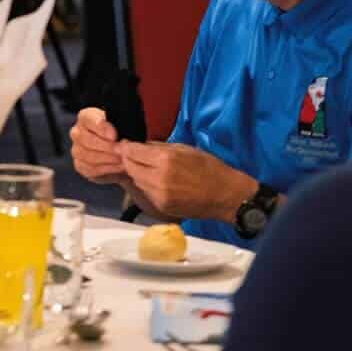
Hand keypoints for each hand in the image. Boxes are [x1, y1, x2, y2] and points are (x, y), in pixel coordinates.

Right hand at [70, 108, 129, 188]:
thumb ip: (119, 126)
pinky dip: (107, 168)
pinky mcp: (80, 165)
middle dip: (106, 146)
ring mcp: (76, 150)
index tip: (114, 136)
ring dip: (108, 158)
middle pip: (86, 139)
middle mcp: (77, 132)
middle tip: (121, 150)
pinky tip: (119, 166)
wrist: (120, 153)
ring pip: (88, 155)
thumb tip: (123, 135)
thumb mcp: (121, 126)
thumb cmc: (120, 134)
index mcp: (85, 117)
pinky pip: (91, 168)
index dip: (101, 127)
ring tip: (123, 159)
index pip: (88, 119)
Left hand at [118, 141, 256, 222]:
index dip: (127, 147)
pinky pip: (145, 192)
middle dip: (128, 159)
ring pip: (135, 180)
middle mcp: (158, 179)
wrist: (225, 196)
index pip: (132, 152)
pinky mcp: (161, 206)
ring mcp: (159, 195)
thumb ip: (160, 147)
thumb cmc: (209, 168)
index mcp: (165, 160)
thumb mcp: (185, 149)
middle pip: (130, 167)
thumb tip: (140, 145)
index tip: (126, 144)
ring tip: (144, 166)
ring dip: (136, 172)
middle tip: (132, 154)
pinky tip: (154, 179)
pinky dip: (145, 184)